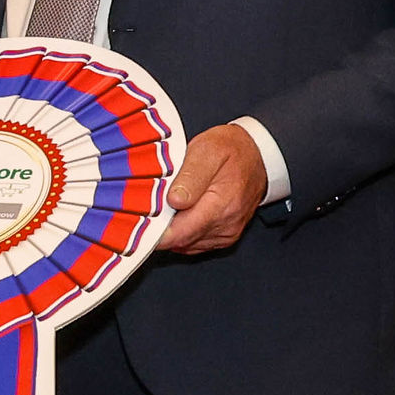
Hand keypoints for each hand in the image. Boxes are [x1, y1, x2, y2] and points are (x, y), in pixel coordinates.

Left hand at [157, 123, 268, 256]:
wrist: (257, 156)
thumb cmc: (231, 150)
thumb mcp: (207, 151)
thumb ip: (190, 176)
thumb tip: (175, 201)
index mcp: (222, 205)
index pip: (179, 234)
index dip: (153, 232)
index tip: (136, 221)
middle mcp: (226, 225)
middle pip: (179, 241)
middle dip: (158, 229)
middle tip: (145, 208)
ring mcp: (226, 233)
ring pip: (185, 244)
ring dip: (170, 230)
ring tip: (164, 206)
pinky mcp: (224, 237)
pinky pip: (194, 243)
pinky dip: (181, 232)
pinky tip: (177, 214)